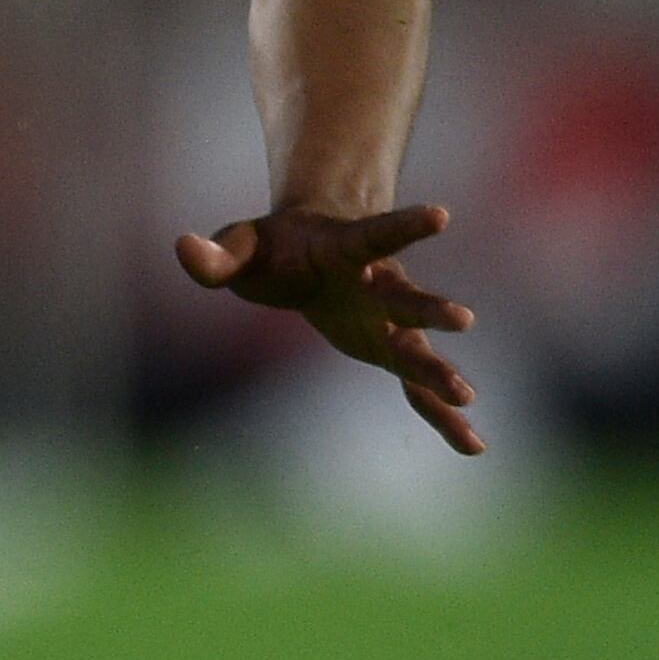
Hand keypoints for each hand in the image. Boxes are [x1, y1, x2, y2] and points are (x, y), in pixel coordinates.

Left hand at [177, 202, 482, 454]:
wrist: (316, 251)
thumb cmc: (277, 246)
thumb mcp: (242, 244)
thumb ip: (218, 253)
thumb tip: (185, 249)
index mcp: (347, 249)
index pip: (377, 234)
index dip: (405, 225)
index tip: (442, 213)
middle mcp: (379, 286)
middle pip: (405, 298)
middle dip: (430, 310)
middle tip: (462, 318)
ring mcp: (388, 322)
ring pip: (416, 348)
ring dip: (438, 371)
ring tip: (466, 398)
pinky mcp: (387, 351)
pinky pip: (416, 389)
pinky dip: (442, 417)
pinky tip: (473, 446)